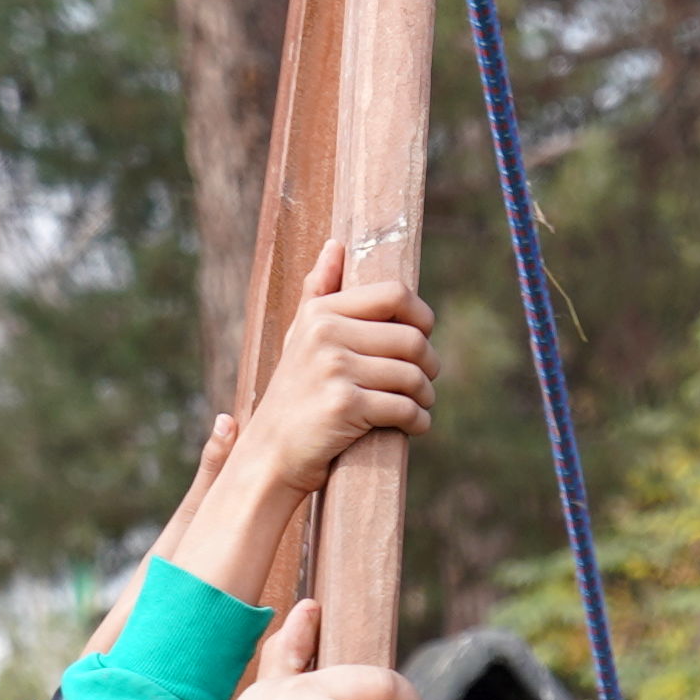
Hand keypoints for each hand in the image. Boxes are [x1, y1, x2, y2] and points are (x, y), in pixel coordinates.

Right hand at [181, 274, 440, 603]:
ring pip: (413, 375)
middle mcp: (325, 334)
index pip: (395, 293)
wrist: (270, 454)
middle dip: (429, 365)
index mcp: (321, 312)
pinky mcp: (344, 405)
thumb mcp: (300, 338)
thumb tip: (336, 245)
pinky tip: (413, 427)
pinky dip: (419, 422)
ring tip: (420, 406)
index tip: (423, 338)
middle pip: (412, 338)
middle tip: (425, 383)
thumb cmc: (295, 395)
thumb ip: (320, 291)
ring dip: (426, 397)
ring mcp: (334, 369)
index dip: (422, 316)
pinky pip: (406, 408)